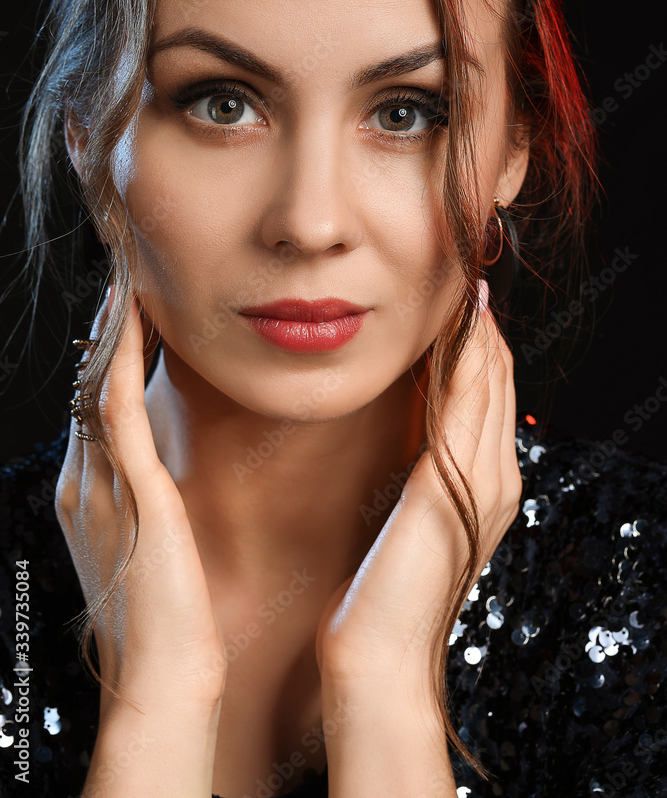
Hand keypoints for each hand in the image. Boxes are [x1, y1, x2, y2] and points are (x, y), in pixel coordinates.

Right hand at [55, 289, 226, 716]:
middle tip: (119, 269)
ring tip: (121, 274)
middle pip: (89, 384)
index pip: (96, 403)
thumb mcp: (152, 544)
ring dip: (109, 327)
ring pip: (96, 383)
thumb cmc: (170, 614)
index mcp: (92, 491)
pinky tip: (130, 314)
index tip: (127, 303)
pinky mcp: (129, 487)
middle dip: (103, 327)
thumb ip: (151, 503)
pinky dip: (120, 355)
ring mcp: (99, 482)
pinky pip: (117, 404)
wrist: (168, 670)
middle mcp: (86, 479)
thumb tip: (165, 476)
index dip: (108, 350)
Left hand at [315, 307, 521, 703]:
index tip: (449, 303)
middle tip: (458, 276)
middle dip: (479, 329)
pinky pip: (466, 405)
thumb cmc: (376, 592)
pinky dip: (464, 361)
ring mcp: (484, 484)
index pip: (487, 397)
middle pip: (496, 381)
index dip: (474, 347)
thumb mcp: (401, 519)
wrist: (376, 656)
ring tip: (459, 284)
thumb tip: (398, 431)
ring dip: (476, 333)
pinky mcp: (454, 487)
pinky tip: (453, 325)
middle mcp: (497, 479)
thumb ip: (412, 475)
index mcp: (484, 486)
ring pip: (489, 384)